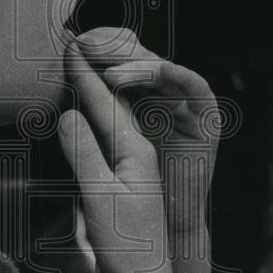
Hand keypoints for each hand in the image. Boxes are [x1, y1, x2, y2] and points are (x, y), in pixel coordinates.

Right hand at [59, 34, 185, 272]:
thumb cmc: (125, 245)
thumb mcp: (99, 197)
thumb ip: (84, 154)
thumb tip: (68, 113)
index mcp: (135, 152)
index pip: (105, 104)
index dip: (85, 75)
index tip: (68, 47)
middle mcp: (136, 154)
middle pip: (112, 103)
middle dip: (93, 72)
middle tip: (71, 43)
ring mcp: (131, 168)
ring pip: (110, 119)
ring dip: (92, 91)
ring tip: (75, 69)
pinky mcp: (122, 183)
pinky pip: (106, 138)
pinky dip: (92, 119)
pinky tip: (83, 117)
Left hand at [75, 28, 220, 204]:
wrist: (166, 226)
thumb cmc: (130, 195)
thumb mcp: (104, 159)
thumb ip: (89, 133)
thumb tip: (66, 111)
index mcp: (132, 100)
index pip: (113, 63)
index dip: (94, 53)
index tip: (69, 48)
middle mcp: (158, 97)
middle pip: (137, 58)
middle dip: (111, 48)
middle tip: (84, 45)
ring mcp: (183, 104)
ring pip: (161, 68)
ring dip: (137, 63)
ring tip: (109, 72)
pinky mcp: (206, 118)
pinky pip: (196, 86)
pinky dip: (178, 74)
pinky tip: (158, 69)